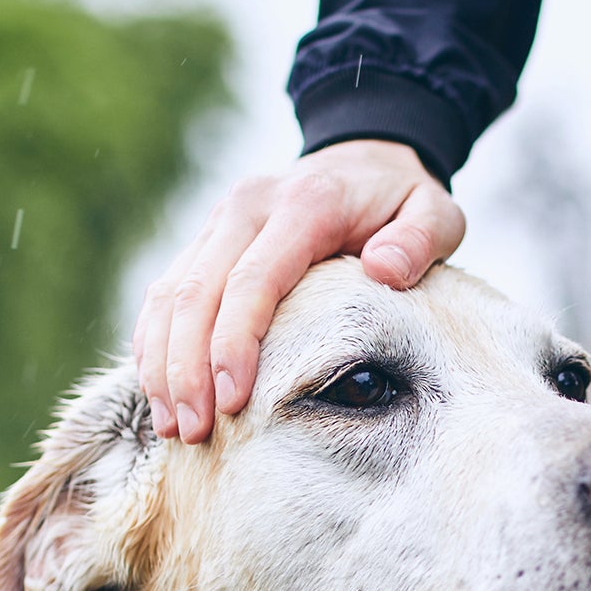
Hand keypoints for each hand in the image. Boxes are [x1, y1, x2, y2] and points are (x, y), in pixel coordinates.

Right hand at [134, 140, 465, 442]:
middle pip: (196, 292)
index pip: (254, 278)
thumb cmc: (402, 200)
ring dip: (163, 363)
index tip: (232, 402)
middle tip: (193, 432)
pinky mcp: (206, 239)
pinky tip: (161, 394)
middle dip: (188, 368)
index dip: (235, 342)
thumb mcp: (435, 211)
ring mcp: (220, 221)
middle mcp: (249, 207)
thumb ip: (420, 240)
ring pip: (169, 294)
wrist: (365, 157)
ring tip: (172, 428)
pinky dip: (155, 343)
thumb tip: (385, 269)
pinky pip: (165, 292)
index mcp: (305, 204)